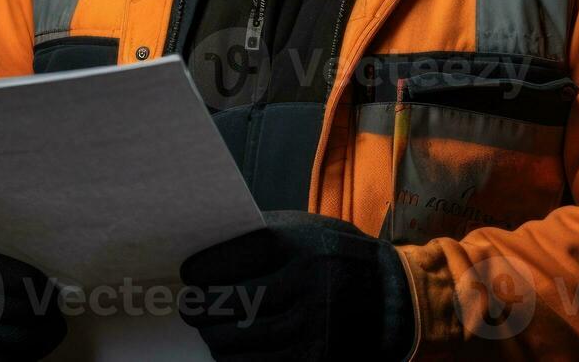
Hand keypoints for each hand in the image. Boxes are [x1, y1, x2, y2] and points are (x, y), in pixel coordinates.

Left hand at [178, 210, 416, 361]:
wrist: (389, 294)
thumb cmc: (333, 255)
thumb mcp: (305, 230)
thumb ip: (261, 237)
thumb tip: (207, 251)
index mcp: (302, 247)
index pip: (240, 257)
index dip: (206, 269)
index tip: (189, 275)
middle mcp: (308, 287)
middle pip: (237, 303)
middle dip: (202, 308)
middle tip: (189, 307)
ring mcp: (313, 328)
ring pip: (244, 341)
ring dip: (215, 337)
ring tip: (208, 329)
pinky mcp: (315, 359)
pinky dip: (237, 360)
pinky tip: (228, 350)